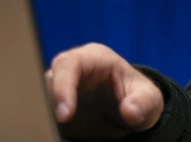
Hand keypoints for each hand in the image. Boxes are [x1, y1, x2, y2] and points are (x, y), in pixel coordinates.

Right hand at [45, 43, 163, 140]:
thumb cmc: (140, 98)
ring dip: (46, 113)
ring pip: (40, 97)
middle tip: (60, 123)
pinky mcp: (55, 107)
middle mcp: (72, 70)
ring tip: (60, 128)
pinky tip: (58, 131)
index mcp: (94, 58)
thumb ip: (142, 102)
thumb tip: (130, 112)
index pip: (69, 64)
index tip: (64, 115)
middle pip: (48, 79)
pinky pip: (43, 113)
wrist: (132, 112)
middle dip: (49, 101)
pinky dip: (46, 123)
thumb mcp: (150, 99)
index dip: (62, 87)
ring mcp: (61, 88)